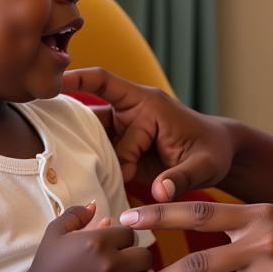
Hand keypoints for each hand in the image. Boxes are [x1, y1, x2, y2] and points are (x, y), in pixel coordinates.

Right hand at [21, 202, 152, 271]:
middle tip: (120, 255)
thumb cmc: (47, 264)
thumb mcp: (56, 232)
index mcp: (98, 242)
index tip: (111, 241)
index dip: (122, 235)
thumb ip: (76, 214)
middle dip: (134, 252)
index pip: (130, 233)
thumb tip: (94, 206)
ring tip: (118, 269)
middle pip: (144, 254)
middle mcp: (110, 263)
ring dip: (134, 270)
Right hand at [63, 68, 234, 201]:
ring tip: (58, 170)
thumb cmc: (214, 152)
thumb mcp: (204, 165)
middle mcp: (132, 114)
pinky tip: (77, 182)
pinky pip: (101, 157)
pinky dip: (91, 168)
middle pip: (92, 120)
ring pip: (92, 140)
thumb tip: (160, 192)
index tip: (52, 81)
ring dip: (80, 154)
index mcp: (148, 104)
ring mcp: (125, 133)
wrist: (220, 157)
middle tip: (53, 153)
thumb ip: (182, 177)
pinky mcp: (124, 152)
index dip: (78, 79)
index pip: (105, 83)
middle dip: (73, 132)